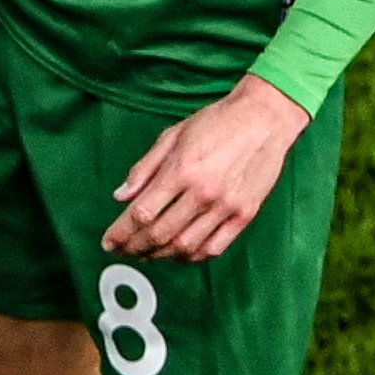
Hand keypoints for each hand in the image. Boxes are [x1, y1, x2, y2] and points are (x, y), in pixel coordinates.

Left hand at [105, 75, 309, 264]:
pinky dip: (191, 256)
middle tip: (123, 251)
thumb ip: (144, 169)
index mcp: (181, 170)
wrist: (266, 117)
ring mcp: (226, 206)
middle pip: (160, 234)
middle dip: (134, 248)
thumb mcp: (173, 135)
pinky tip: (178, 253)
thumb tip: (120, 197)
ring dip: (160, 255)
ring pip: (185, 246)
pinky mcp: (244, 214)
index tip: (109, 242)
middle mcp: (203, 192)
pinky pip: (214, 248)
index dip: (120, 233)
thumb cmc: (217, 122)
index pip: (141, 213)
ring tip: (146, 254)